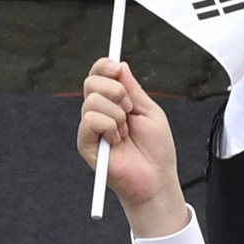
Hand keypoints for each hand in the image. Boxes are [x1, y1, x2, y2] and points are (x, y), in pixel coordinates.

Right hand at [77, 57, 189, 235]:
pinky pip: (90, 120)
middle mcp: (99, 112)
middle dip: (116, 91)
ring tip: (126, 132)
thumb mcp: (149, 111)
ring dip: (117, 115)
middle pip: (91, 82)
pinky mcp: (86, 143)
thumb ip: (133, 89)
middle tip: (130, 110)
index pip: (99, 74)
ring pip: (93, 101)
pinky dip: (109, 126)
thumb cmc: (156, 150)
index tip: (117, 68)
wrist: (156, 178)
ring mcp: (91, 128)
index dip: (105, 66)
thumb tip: (120, 65)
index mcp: (113, 102)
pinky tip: (117, 140)